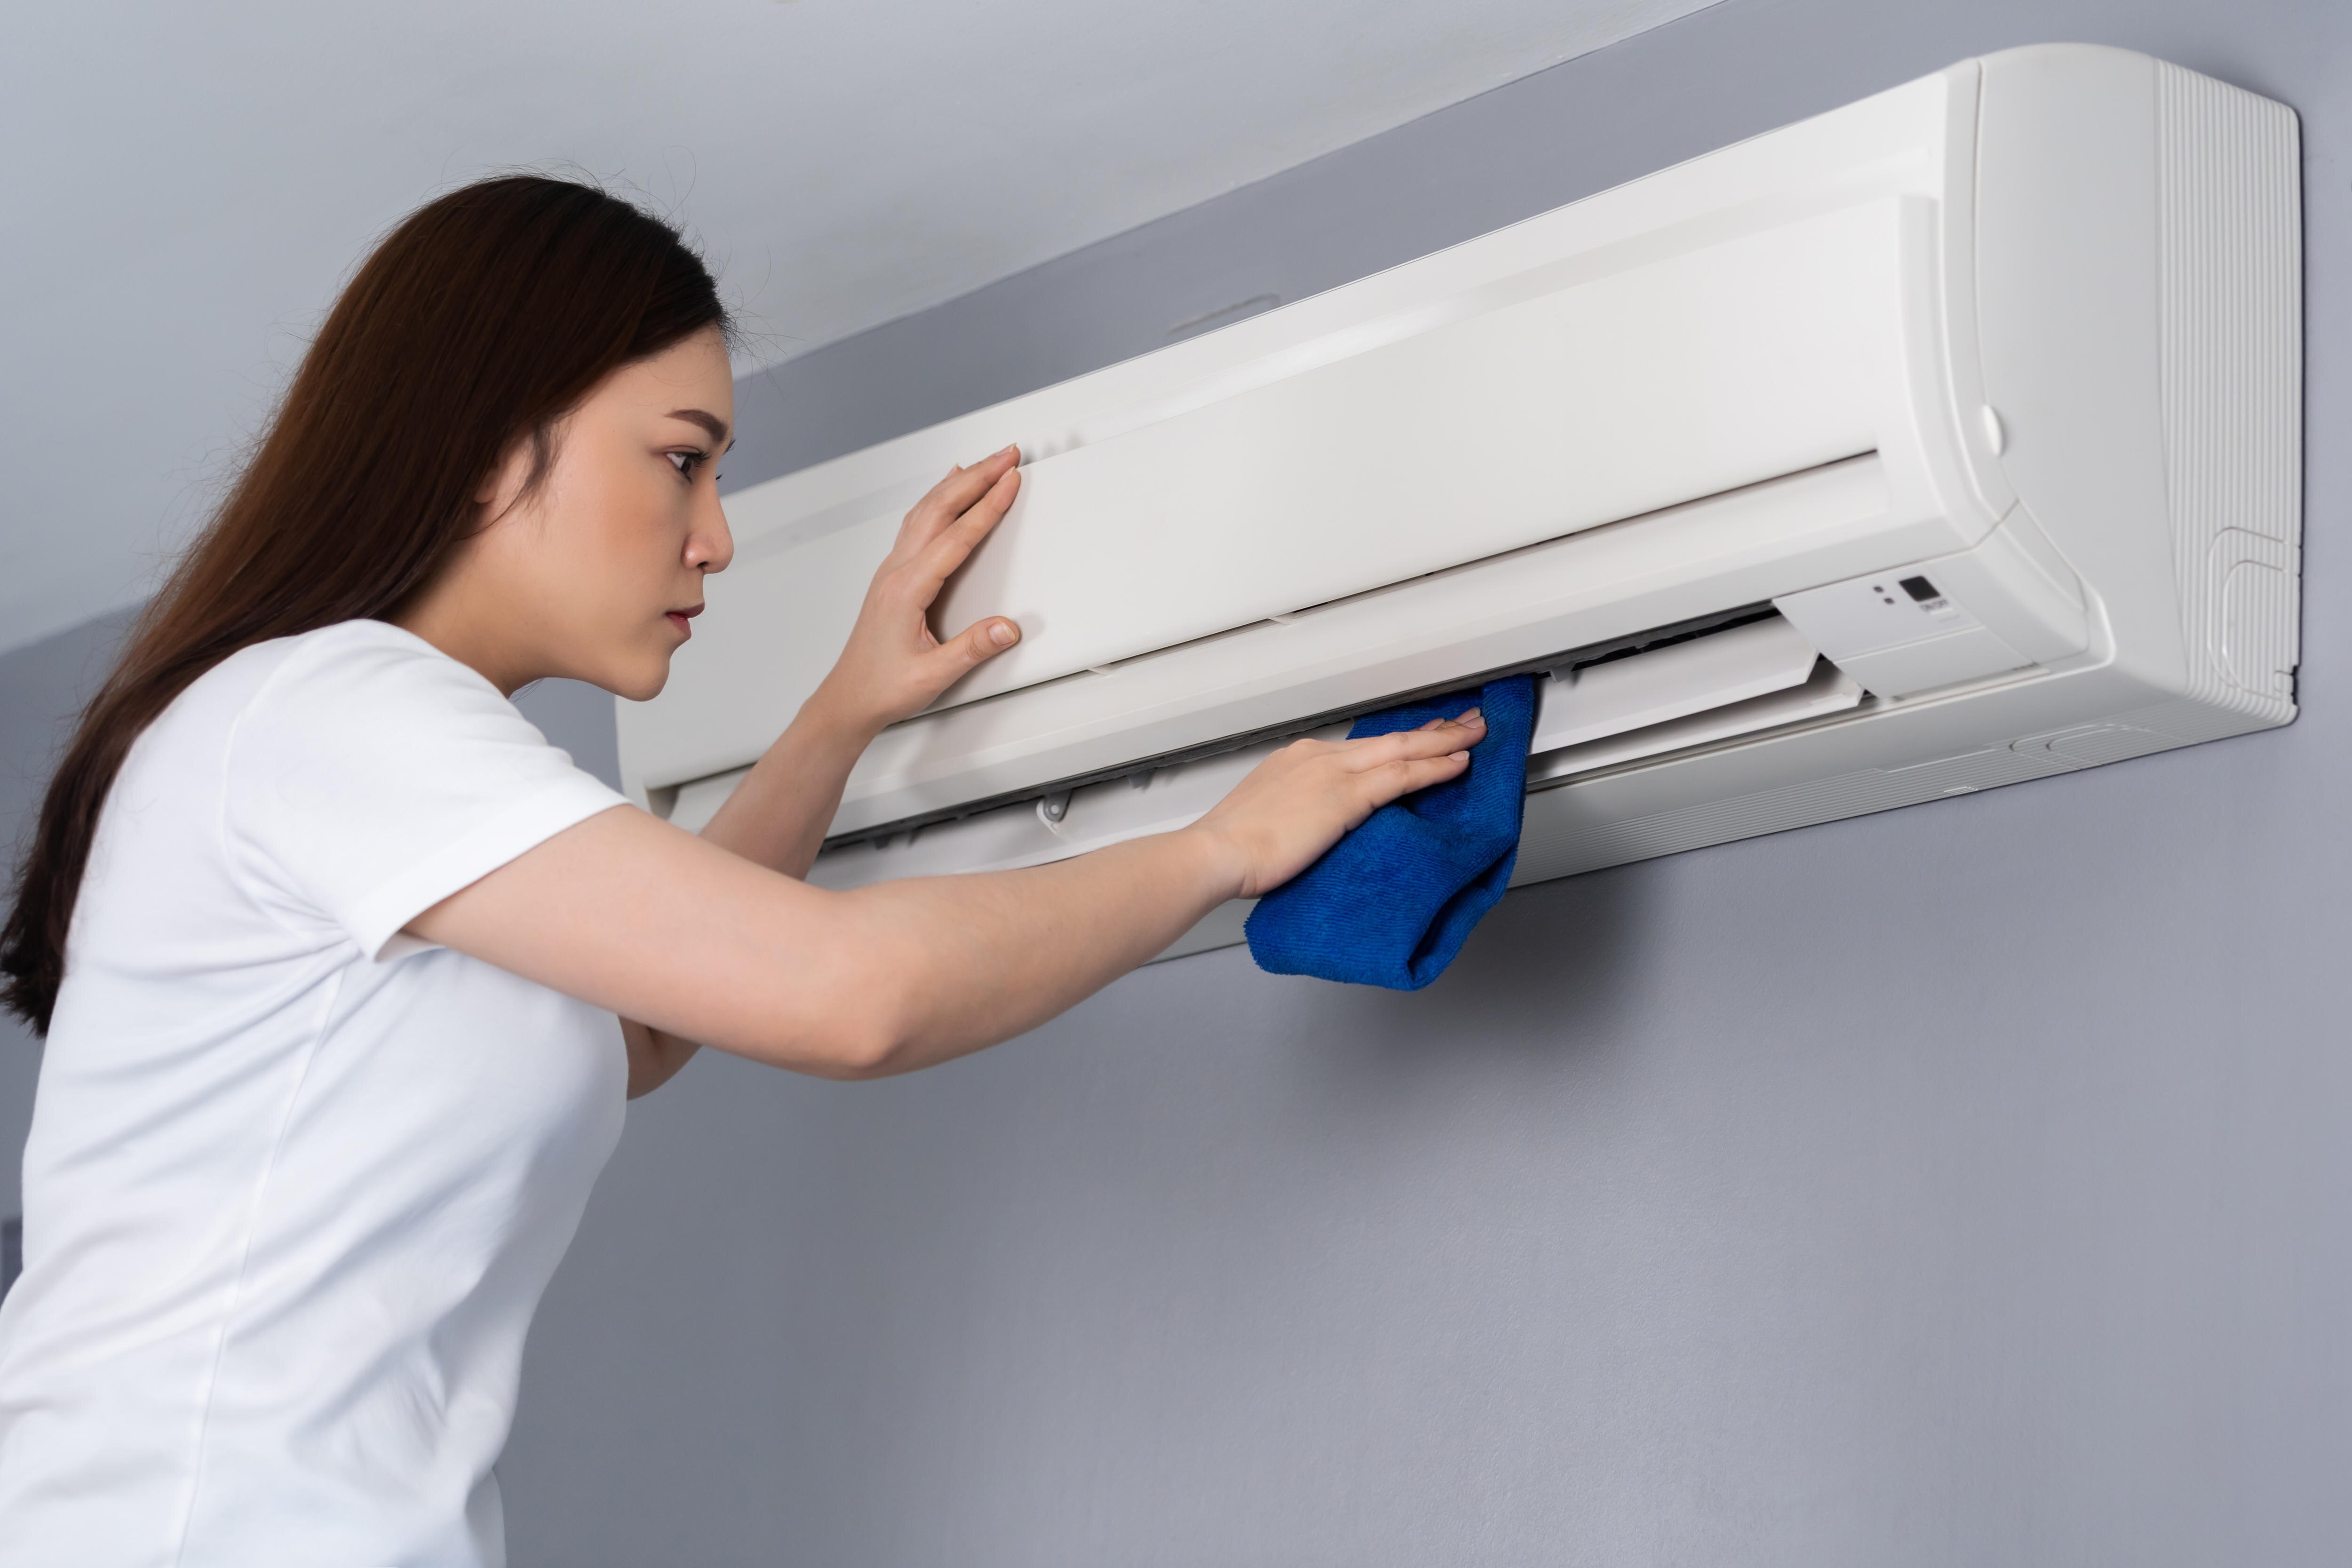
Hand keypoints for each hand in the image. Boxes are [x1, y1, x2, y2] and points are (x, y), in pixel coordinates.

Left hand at [806, 446, 1024, 735]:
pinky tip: (945, 492)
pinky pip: (917, 523)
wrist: (849, 699)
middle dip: (977, 477)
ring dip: (958, 484)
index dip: (988, 505)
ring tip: (984, 464)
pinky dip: (937, 499)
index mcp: (907, 588)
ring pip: (926, 511)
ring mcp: (892, 570)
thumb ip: (972, 649)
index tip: (1010, 481)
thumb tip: (1006, 627)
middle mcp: (897, 571)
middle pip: (940, 509)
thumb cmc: (882, 686)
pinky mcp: (894, 576)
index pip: (957, 536)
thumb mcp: (933, 675)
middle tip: (1006, 455)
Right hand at [1185, 709, 1488, 898]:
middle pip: (1387, 740)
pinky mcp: (1345, 797)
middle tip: (1463, 721)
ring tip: (1474, 735)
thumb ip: (1294, 812)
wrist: (1217, 852)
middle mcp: (1317, 757)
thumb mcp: (1265, 817)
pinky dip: (1434, 769)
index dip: (1395, 742)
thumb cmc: (1232, 846)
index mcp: (1297, 760)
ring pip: (1401, 751)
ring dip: (1443, 742)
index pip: (1360, 748)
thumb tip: (1306, 826)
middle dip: (1430, 731)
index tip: (1417, 737)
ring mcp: (1333, 773)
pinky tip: (1457, 765)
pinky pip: (1402, 777)